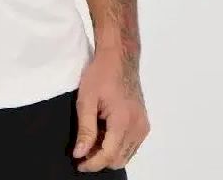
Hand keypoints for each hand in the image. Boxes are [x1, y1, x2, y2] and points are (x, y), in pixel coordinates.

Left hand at [72, 47, 149, 171]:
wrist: (119, 58)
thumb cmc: (101, 73)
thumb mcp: (86, 99)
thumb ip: (85, 129)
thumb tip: (80, 153)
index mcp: (123, 121)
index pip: (108, 155)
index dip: (92, 163)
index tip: (79, 163)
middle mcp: (138, 127)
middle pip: (118, 159)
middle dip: (99, 159)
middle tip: (82, 150)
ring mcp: (143, 126)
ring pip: (126, 154)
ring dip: (109, 153)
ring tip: (92, 139)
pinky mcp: (143, 123)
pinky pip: (131, 145)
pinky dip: (117, 145)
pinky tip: (104, 132)